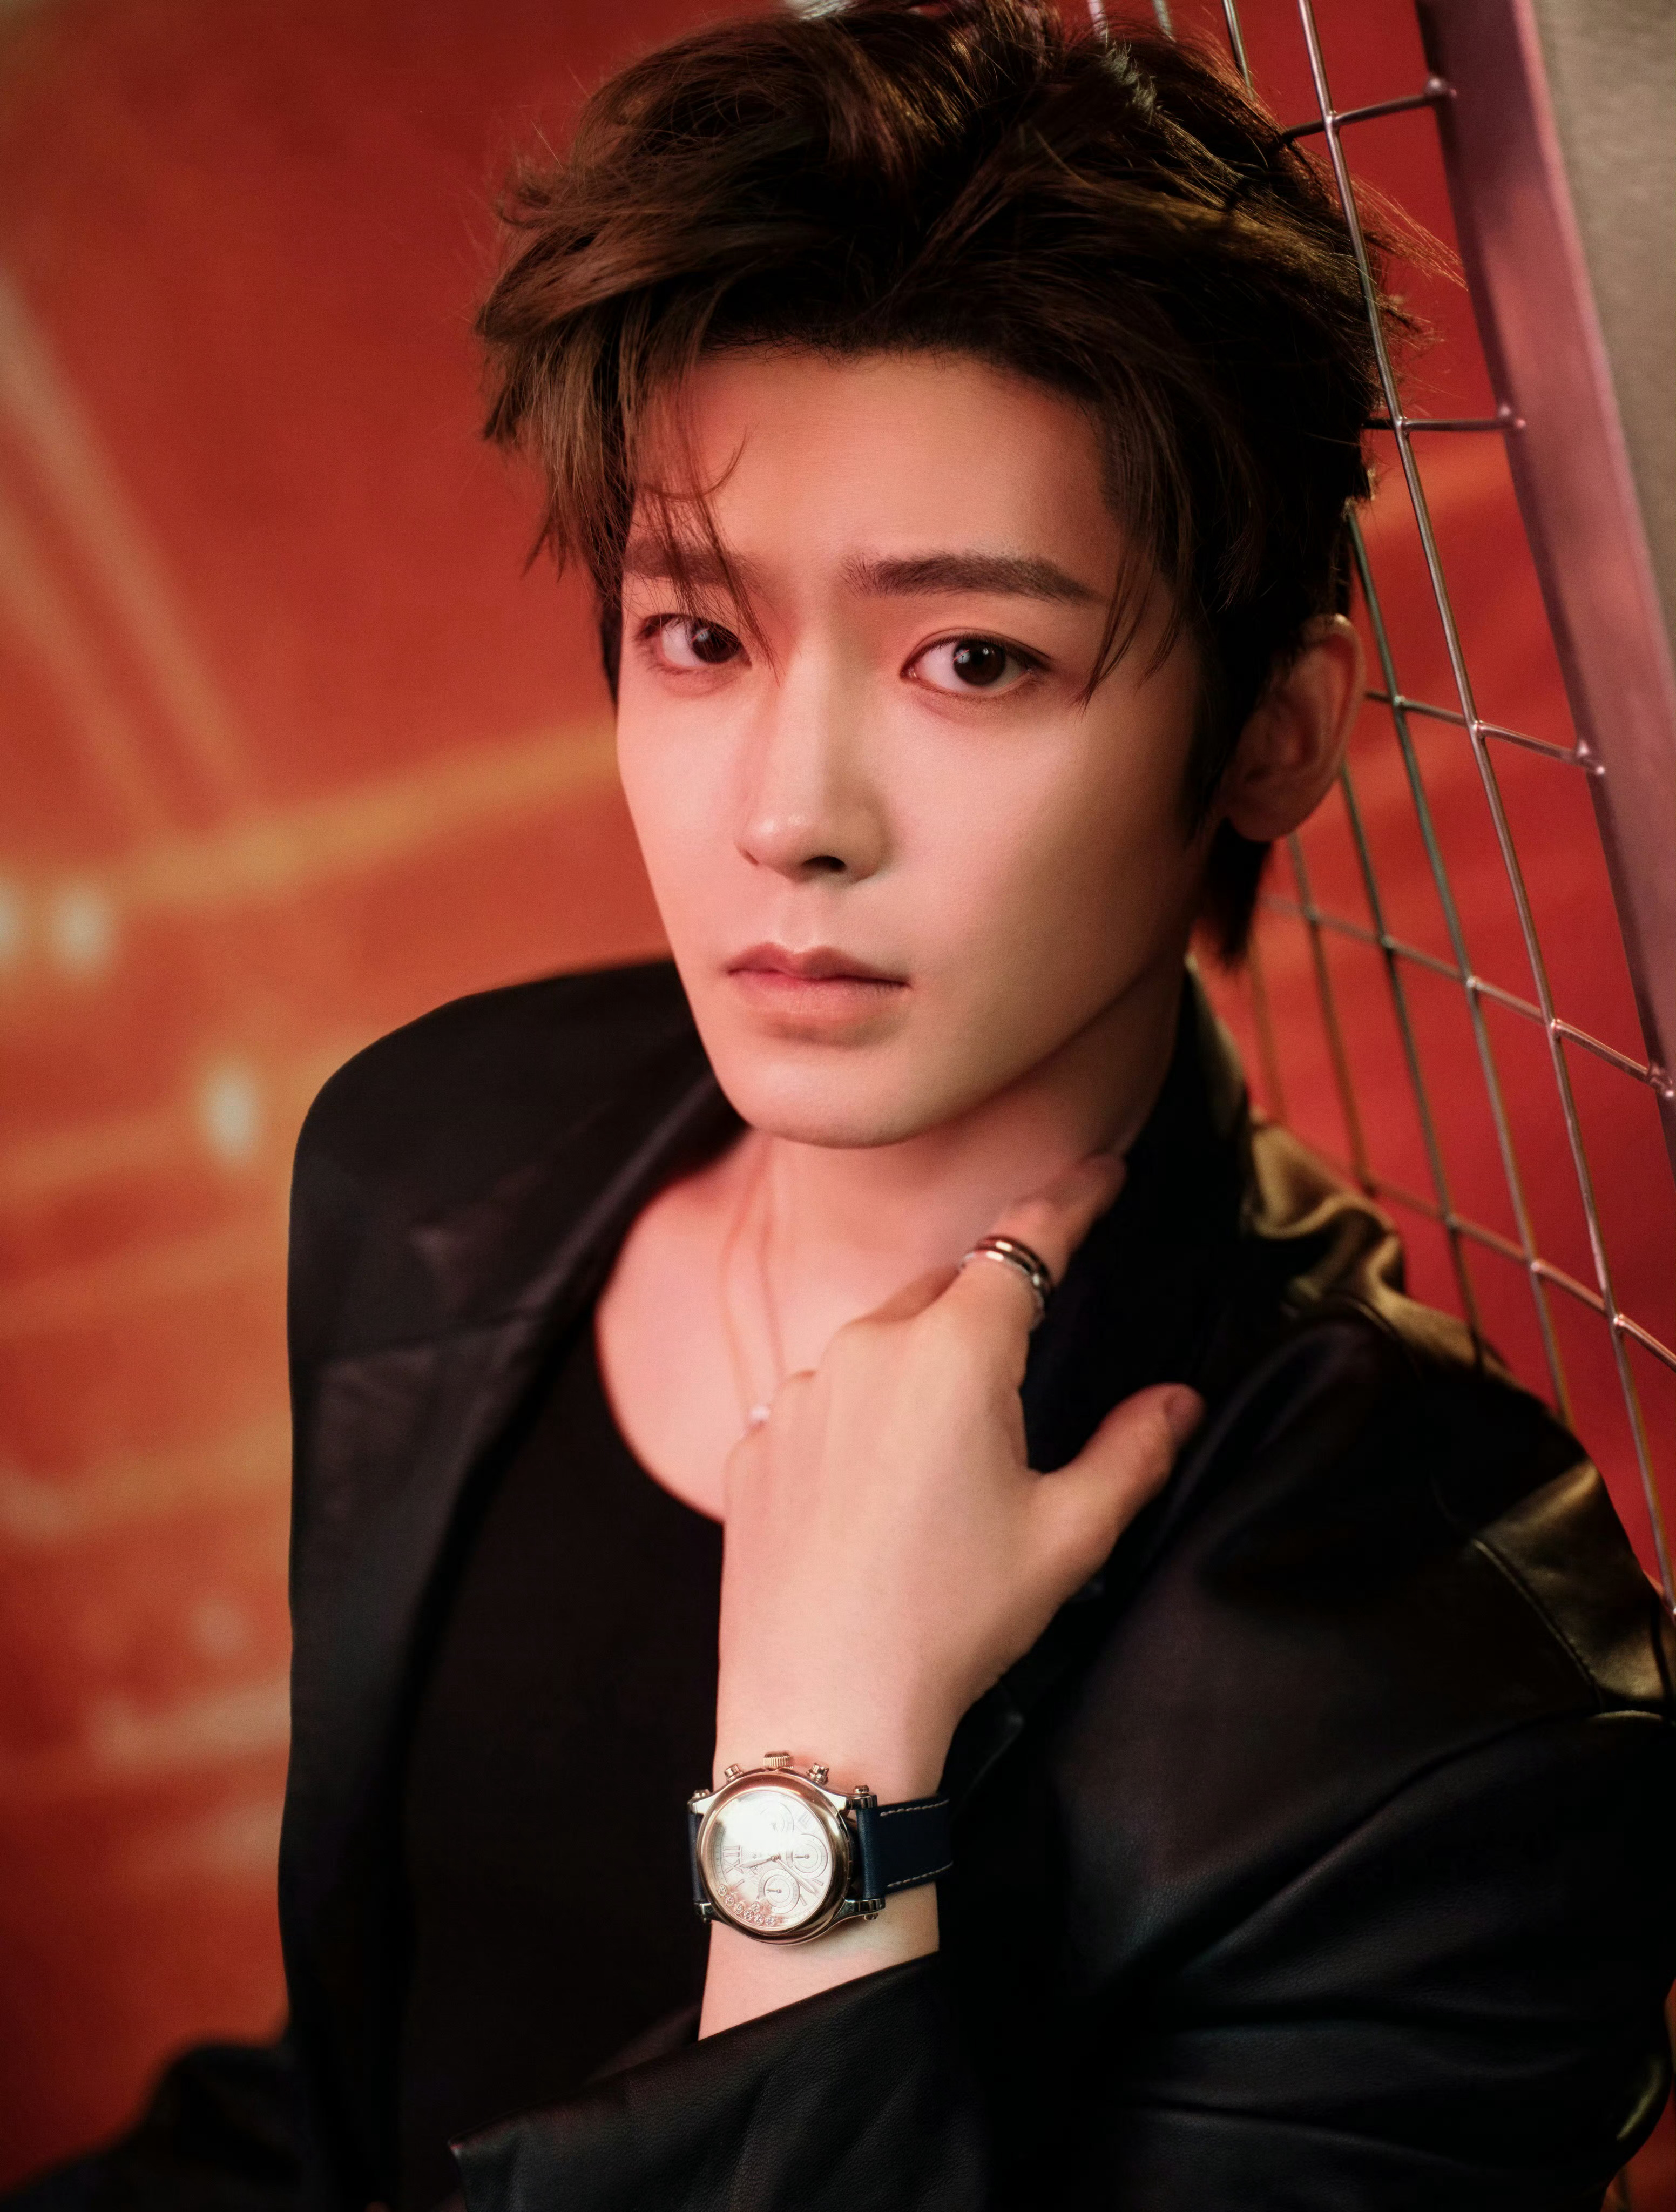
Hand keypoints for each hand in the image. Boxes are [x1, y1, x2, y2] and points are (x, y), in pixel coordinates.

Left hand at [712, 1151, 1203, 1802]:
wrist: (824, 1706)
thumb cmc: (955, 1621)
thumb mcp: (1069, 1536)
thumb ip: (1132, 1450)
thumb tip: (1179, 1399)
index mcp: (954, 1353)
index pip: (1025, 1243)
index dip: (1072, 1199)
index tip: (1103, 1170)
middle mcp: (866, 1348)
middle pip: (947, 1294)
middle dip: (991, 1310)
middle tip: (1027, 1369)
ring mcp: (798, 1395)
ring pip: (877, 1349)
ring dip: (918, 1374)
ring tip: (945, 1468)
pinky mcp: (753, 1446)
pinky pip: (821, 1406)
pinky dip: (857, 1426)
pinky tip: (877, 1500)